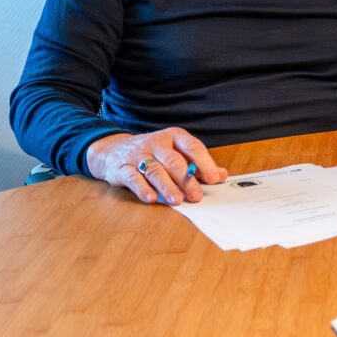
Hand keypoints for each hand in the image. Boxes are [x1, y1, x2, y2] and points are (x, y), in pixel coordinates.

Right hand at [85, 127, 227, 205]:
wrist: (114, 150)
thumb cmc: (153, 153)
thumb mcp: (176, 152)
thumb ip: (198, 164)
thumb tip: (222, 175)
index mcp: (174, 137)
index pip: (193, 147)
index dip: (205, 163)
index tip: (214, 179)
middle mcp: (157, 143)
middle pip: (174, 161)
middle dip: (186, 180)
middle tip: (196, 196)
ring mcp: (139, 154)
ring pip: (155, 170)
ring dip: (167, 186)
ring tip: (177, 200)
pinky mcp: (123, 167)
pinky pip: (133, 178)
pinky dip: (143, 189)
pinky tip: (151, 198)